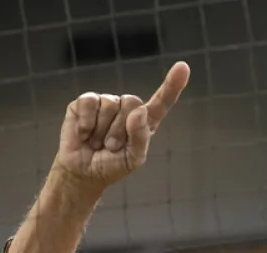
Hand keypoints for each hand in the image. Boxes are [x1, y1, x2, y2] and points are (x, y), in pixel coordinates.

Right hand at [51, 61, 190, 192]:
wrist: (83, 171)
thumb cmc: (112, 165)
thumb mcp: (133, 158)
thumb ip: (141, 137)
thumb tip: (140, 110)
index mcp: (144, 121)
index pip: (162, 102)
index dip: (172, 85)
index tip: (183, 67)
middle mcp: (127, 108)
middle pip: (132, 102)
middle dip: (121, 129)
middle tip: (112, 146)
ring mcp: (106, 102)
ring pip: (110, 104)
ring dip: (103, 130)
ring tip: (98, 143)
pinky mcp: (85, 102)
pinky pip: (90, 102)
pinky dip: (87, 123)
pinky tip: (85, 134)